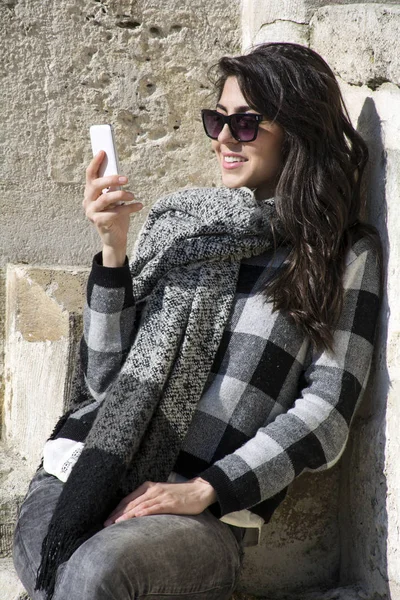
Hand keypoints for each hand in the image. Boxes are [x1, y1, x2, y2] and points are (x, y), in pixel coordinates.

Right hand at [83, 150, 142, 265]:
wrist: (115, 239)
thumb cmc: (116, 216)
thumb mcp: (116, 200)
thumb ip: (114, 188)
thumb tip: (121, 174)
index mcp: (90, 193)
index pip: (90, 175)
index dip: (95, 163)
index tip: (104, 151)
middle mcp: (88, 201)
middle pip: (96, 185)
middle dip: (111, 179)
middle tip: (126, 179)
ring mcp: (91, 212)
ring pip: (105, 198)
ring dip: (122, 195)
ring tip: (133, 195)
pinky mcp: (99, 222)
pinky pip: (115, 212)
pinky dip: (129, 208)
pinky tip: (139, 206)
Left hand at [104, 478, 216, 525]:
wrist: (200, 490)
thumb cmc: (180, 495)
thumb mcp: (162, 494)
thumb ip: (149, 501)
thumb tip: (135, 513)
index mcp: (149, 487)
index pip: (128, 498)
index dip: (117, 509)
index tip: (107, 519)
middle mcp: (153, 490)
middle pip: (131, 502)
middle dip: (117, 514)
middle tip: (106, 524)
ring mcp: (162, 495)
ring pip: (140, 505)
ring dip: (127, 515)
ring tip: (116, 523)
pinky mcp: (170, 502)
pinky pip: (155, 507)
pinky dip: (144, 512)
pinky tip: (137, 516)